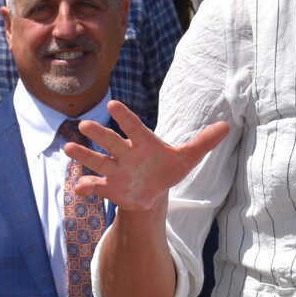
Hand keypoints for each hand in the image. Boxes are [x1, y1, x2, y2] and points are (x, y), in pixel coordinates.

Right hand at [63, 99, 227, 213]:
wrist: (152, 190)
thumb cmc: (166, 168)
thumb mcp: (187, 158)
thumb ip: (203, 142)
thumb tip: (227, 126)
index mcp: (143, 142)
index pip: (134, 127)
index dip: (125, 117)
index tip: (113, 106)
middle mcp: (125, 153)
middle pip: (111, 141)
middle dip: (99, 134)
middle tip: (85, 125)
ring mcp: (115, 169)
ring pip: (97, 161)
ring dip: (84, 155)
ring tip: (68, 148)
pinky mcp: (109, 187)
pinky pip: (95, 187)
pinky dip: (86, 187)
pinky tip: (78, 188)